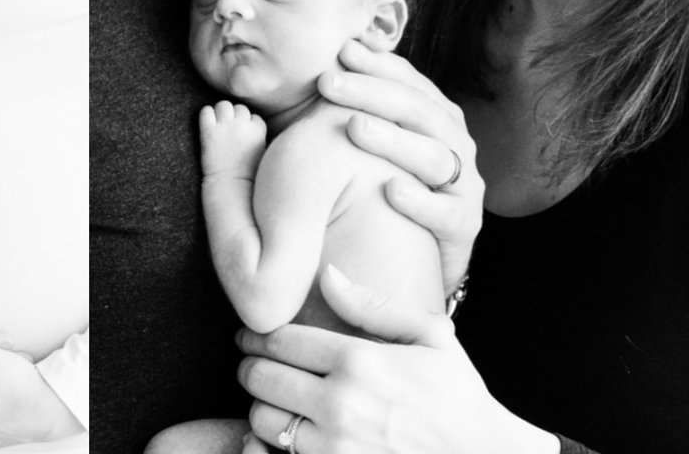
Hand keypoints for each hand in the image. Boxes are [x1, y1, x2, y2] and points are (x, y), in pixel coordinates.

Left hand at [201, 101, 266, 179]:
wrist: (230, 186)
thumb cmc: (247, 175)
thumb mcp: (263, 153)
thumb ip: (258, 137)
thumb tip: (252, 126)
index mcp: (258, 129)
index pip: (253, 116)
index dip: (247, 125)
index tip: (243, 136)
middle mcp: (242, 124)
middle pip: (239, 108)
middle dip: (234, 117)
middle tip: (229, 131)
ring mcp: (225, 126)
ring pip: (223, 105)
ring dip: (220, 113)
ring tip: (218, 126)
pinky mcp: (208, 130)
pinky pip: (205, 111)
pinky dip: (205, 116)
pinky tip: (207, 126)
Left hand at [237, 266, 558, 453]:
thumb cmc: (459, 399)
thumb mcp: (431, 337)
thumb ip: (372, 304)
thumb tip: (327, 274)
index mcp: (360, 361)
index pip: (280, 339)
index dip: (257, 335)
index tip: (252, 335)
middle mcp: (342, 404)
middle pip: (262, 377)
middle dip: (252, 367)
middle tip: (255, 364)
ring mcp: (337, 448)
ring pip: (264, 421)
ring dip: (261, 408)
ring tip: (273, 401)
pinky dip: (270, 447)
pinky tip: (284, 437)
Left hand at [318, 41, 483, 293]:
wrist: (415, 255)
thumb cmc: (380, 182)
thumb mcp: (372, 139)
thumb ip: (357, 102)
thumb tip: (330, 54)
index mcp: (433, 113)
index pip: (407, 79)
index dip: (375, 63)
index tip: (340, 50)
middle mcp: (453, 141)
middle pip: (417, 109)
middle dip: (371, 92)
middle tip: (328, 82)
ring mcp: (463, 183)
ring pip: (433, 155)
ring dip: (393, 139)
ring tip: (354, 127)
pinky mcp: (464, 226)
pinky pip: (446, 212)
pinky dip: (420, 201)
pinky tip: (390, 190)